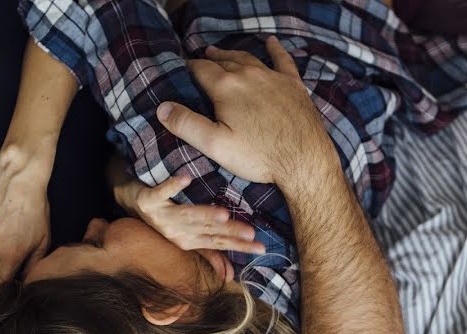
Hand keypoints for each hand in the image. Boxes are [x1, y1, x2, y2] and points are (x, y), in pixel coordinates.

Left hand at [113, 165, 264, 253]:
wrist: (127, 201)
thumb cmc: (162, 217)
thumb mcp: (185, 235)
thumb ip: (208, 251)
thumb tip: (230, 274)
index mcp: (187, 241)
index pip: (218, 243)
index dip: (239, 246)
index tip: (261, 247)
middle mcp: (175, 232)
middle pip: (206, 230)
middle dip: (229, 232)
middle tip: (251, 232)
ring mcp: (161, 217)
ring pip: (187, 215)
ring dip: (204, 214)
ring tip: (224, 214)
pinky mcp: (148, 200)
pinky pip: (161, 192)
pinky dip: (173, 186)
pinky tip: (186, 179)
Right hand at [155, 36, 336, 186]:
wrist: (304, 159)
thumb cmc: (258, 156)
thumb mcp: (214, 145)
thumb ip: (186, 124)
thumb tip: (162, 107)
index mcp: (226, 87)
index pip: (201, 70)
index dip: (188, 68)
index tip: (181, 69)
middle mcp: (249, 75)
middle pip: (223, 62)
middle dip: (209, 60)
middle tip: (200, 60)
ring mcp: (273, 78)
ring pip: (247, 59)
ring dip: (232, 55)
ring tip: (220, 52)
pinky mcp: (293, 86)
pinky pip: (282, 60)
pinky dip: (275, 50)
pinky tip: (271, 43)